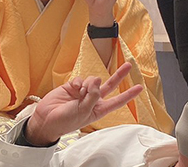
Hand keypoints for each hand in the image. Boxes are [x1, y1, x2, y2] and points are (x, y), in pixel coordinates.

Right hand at [25, 63, 142, 144]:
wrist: (48, 118)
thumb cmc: (66, 121)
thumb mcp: (84, 112)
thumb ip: (93, 96)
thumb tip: (98, 80)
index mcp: (99, 109)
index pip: (117, 101)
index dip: (129, 94)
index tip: (139, 88)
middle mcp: (93, 100)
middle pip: (109, 85)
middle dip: (118, 75)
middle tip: (128, 66)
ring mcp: (83, 92)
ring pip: (94, 80)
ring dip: (89, 84)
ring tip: (81, 92)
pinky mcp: (73, 86)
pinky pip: (81, 79)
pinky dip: (79, 82)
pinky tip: (74, 88)